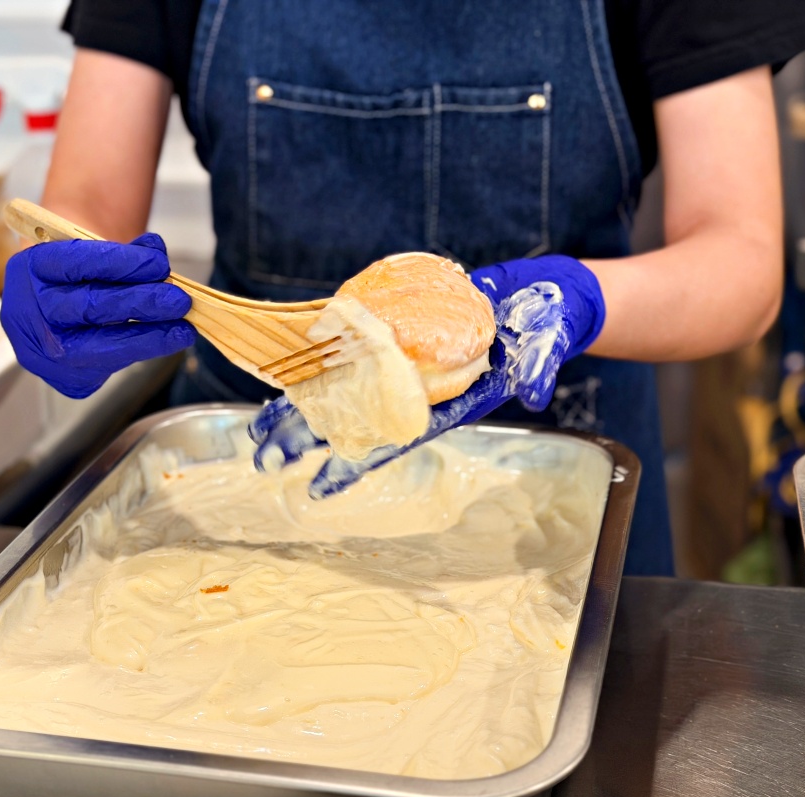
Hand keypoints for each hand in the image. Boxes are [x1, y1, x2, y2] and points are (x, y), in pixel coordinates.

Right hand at [1, 234, 195, 397]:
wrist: (53, 313)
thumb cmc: (76, 279)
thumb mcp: (92, 254)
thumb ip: (124, 253)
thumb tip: (156, 253)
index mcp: (30, 269)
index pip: (76, 262)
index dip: (121, 262)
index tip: (159, 262)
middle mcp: (29, 312)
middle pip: (89, 307)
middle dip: (140, 302)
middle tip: (179, 299)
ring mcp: (42, 351)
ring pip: (100, 343)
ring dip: (149, 334)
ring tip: (183, 327)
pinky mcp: (64, 379)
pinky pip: (108, 365)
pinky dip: (141, 350)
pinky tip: (167, 341)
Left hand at [249, 255, 604, 497]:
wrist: (538, 297)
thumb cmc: (543, 328)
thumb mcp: (544, 350)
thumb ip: (537, 372)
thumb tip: (534, 395)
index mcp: (443, 404)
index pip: (390, 441)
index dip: (354, 465)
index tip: (317, 491)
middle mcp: (414, 389)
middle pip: (352, 420)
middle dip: (307, 440)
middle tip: (265, 460)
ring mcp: (402, 362)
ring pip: (343, 389)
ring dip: (301, 407)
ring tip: (260, 428)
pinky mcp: (397, 331)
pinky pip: (350, 350)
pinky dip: (319, 359)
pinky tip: (287, 367)